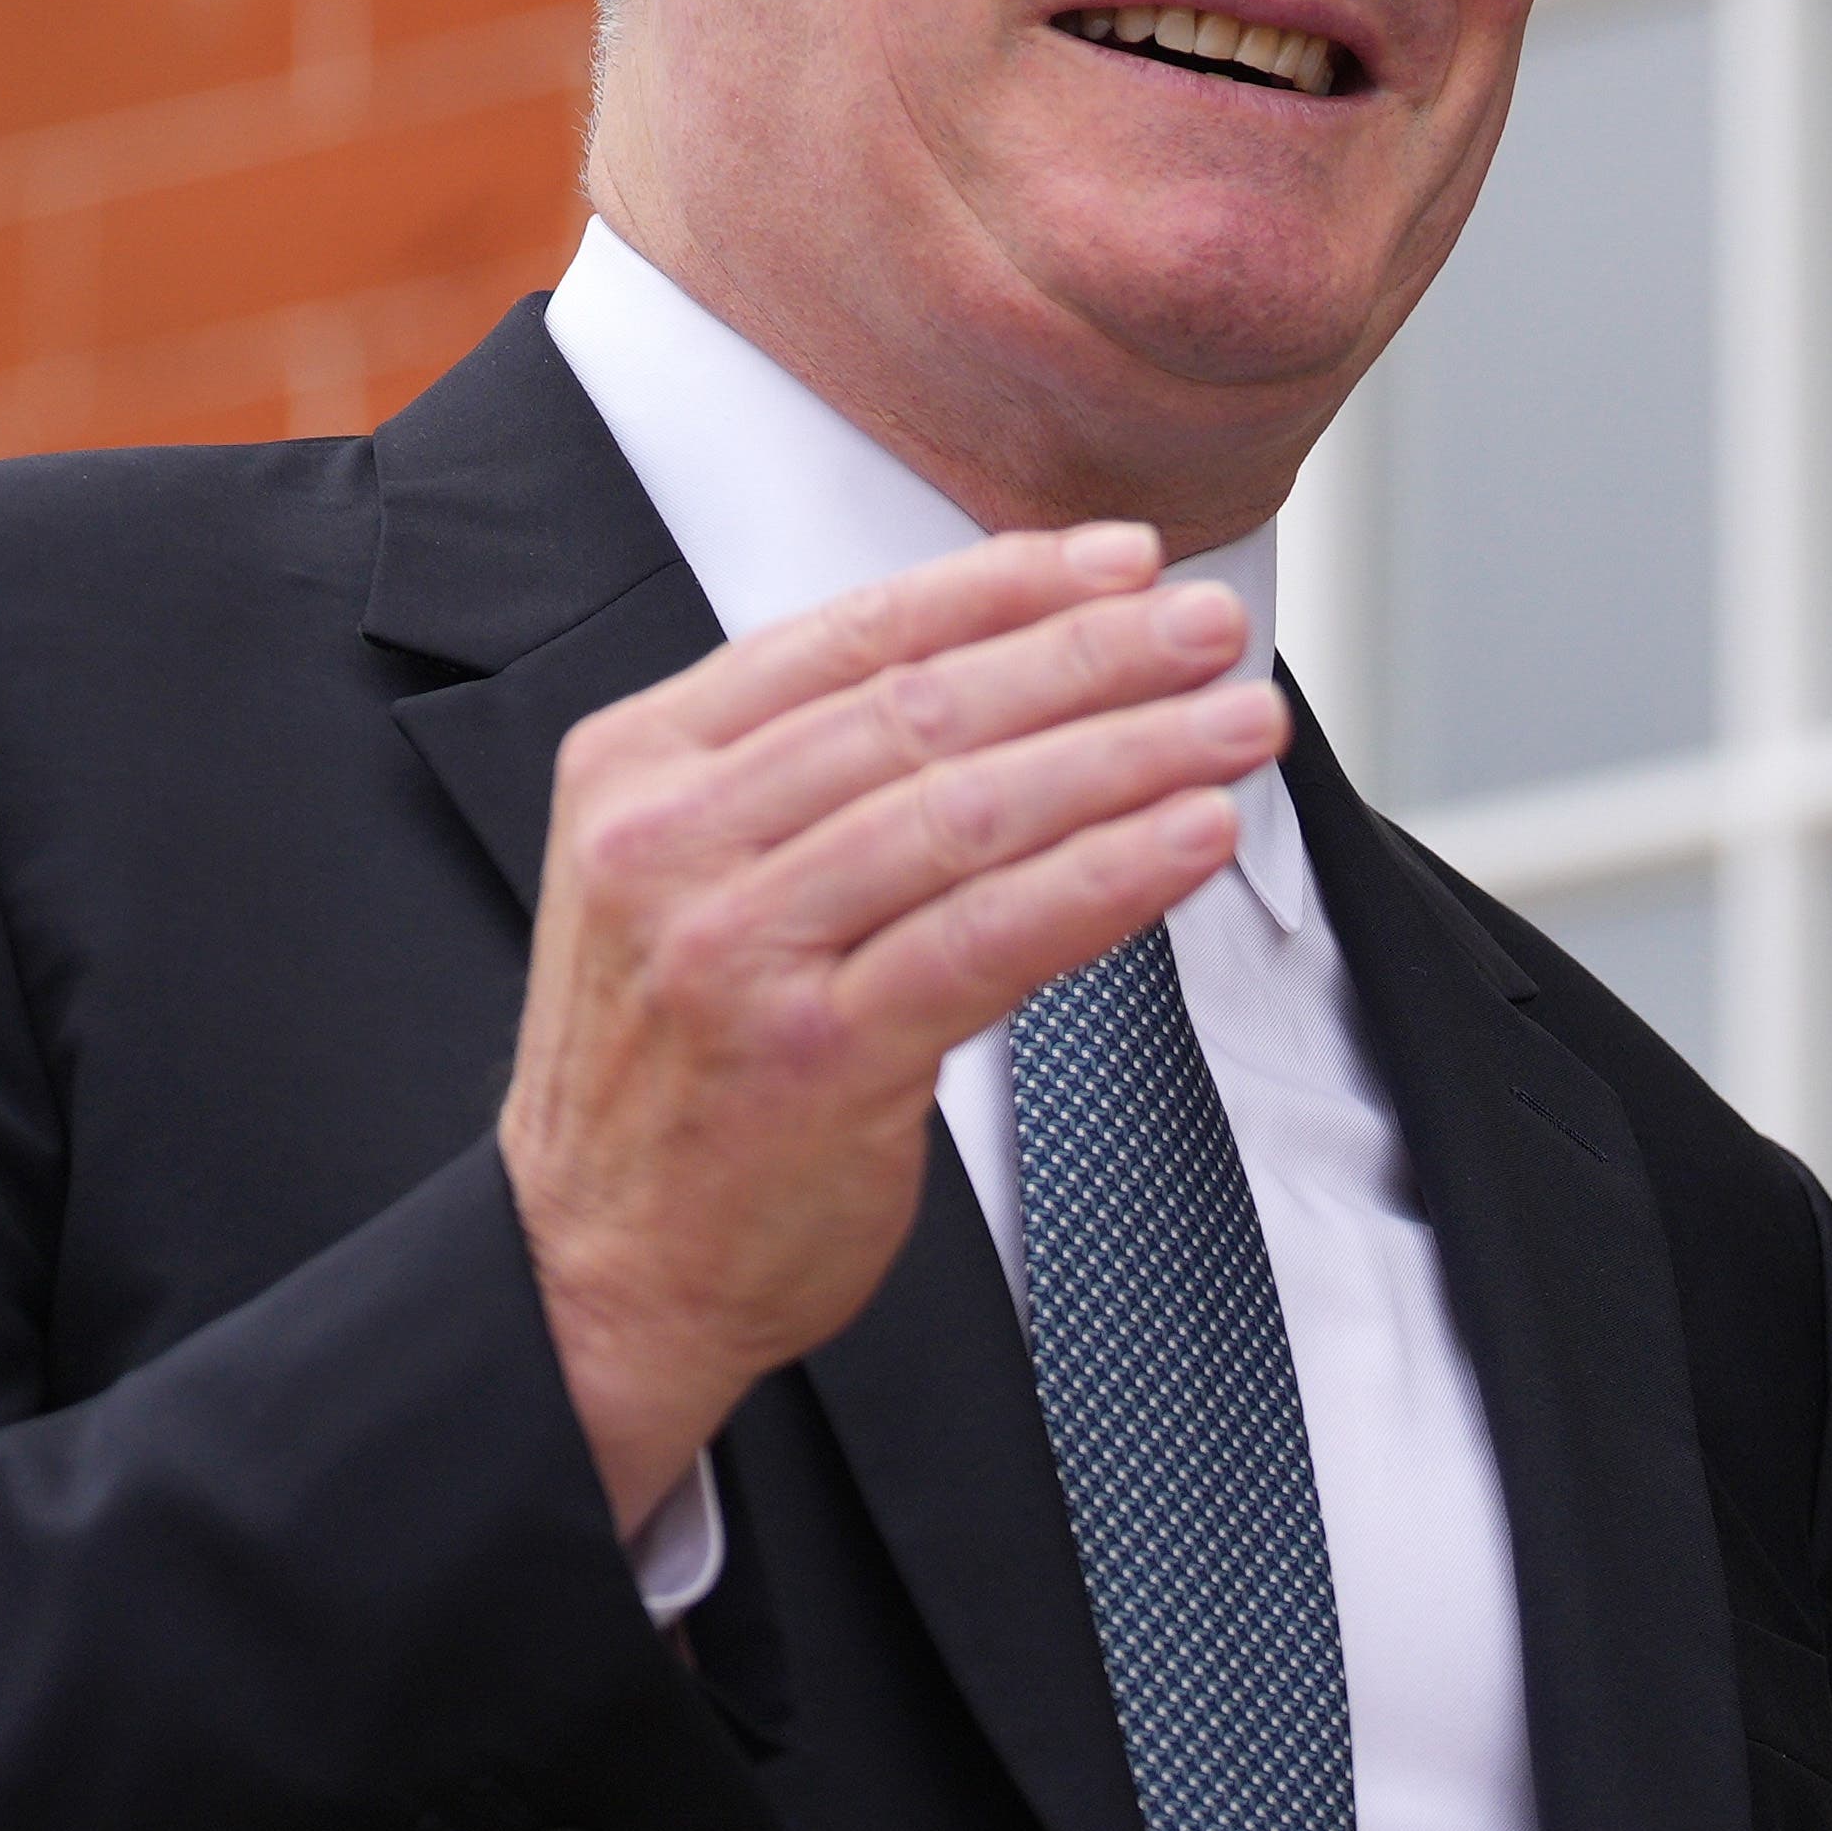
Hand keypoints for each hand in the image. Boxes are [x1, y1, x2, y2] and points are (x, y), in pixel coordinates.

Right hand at [498, 525, 1287, 1530]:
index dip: (1004, 587)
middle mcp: (672, 843)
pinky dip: (1107, 877)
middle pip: (922, 711)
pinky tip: (1193, 837)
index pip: (849, 638)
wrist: (593, 1270)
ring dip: (1128, 755)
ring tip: (1238, 725)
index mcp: (638, 768)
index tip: (1125, 560)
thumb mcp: (686, 879)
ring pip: (966, 813)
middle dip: (1091, 656)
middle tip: (1212, 625)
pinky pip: (989, 939)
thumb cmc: (676, 1070)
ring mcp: (735, 950)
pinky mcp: (813, 1056)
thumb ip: (808, 779)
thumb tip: (1020, 681)